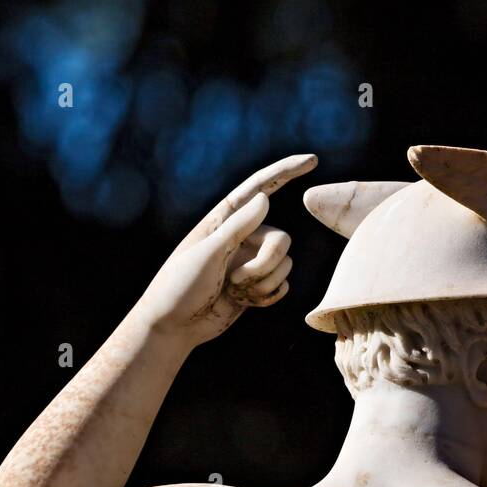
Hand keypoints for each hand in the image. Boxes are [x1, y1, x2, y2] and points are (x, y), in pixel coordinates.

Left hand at [136, 153, 317, 346]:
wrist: (174, 326)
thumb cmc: (181, 286)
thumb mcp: (207, 254)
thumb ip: (237, 227)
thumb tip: (265, 198)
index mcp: (224, 220)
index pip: (260, 188)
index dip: (286, 172)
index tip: (312, 160)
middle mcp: (242, 237)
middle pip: (282, 240)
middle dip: (266, 264)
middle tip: (234, 280)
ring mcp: (250, 262)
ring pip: (285, 264)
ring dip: (264, 284)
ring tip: (234, 291)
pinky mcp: (257, 286)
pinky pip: (283, 286)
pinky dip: (268, 297)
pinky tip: (243, 302)